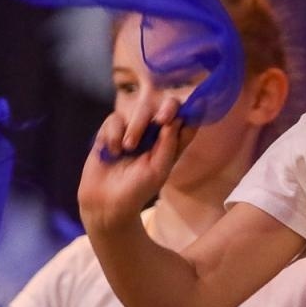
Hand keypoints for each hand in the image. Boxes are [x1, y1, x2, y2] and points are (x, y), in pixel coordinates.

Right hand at [77, 100, 182, 232]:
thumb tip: (177, 119)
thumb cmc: (137, 190)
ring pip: (139, 109)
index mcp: (171, 145)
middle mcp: (155, 134)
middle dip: (166, 109)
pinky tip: (113, 151)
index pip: (186, 122)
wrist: (106, 202)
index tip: (199, 104)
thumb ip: (169, 145)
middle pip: (166, 107)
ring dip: (134, 127)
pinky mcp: (112, 131)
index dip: (193, 111)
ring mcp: (133, 130)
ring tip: (128, 148)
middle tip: (162, 120)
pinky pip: (115, 119)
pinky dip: (114, 133)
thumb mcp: (158, 170)